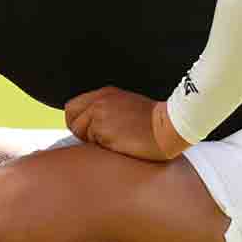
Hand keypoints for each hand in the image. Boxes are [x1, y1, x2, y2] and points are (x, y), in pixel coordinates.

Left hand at [62, 86, 193, 161]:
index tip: (90, 132)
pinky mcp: (102, 128)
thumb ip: (108, 113)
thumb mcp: (128, 108)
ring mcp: (99, 113)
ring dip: (92, 140)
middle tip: (96, 140)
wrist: (171, 127)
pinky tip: (119, 145)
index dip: (78, 121)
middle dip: (79, 130)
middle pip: (71, 116)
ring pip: (79, 131)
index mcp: (106, 94)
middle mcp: (100, 100)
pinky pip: (90, 141)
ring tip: (115, 141)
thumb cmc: (156, 124)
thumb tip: (92, 128)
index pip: (74, 106)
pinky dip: (100, 147)